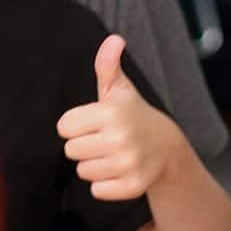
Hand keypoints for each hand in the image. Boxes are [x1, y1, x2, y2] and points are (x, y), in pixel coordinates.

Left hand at [57, 34, 178, 200]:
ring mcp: (127, 165)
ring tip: (110, 154)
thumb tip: (113, 39)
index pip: (64, 126)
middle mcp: (119, 139)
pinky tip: (117, 171)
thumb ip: (107, 64)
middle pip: (71, 150)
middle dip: (83, 145)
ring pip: (82, 171)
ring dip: (93, 164)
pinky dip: (103, 185)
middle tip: (102, 138)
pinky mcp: (132, 187)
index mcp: (110, 113)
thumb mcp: (118, 89)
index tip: (93, 122)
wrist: (167, 147)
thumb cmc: (133, 114)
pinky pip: (97, 191)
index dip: (75, 124)